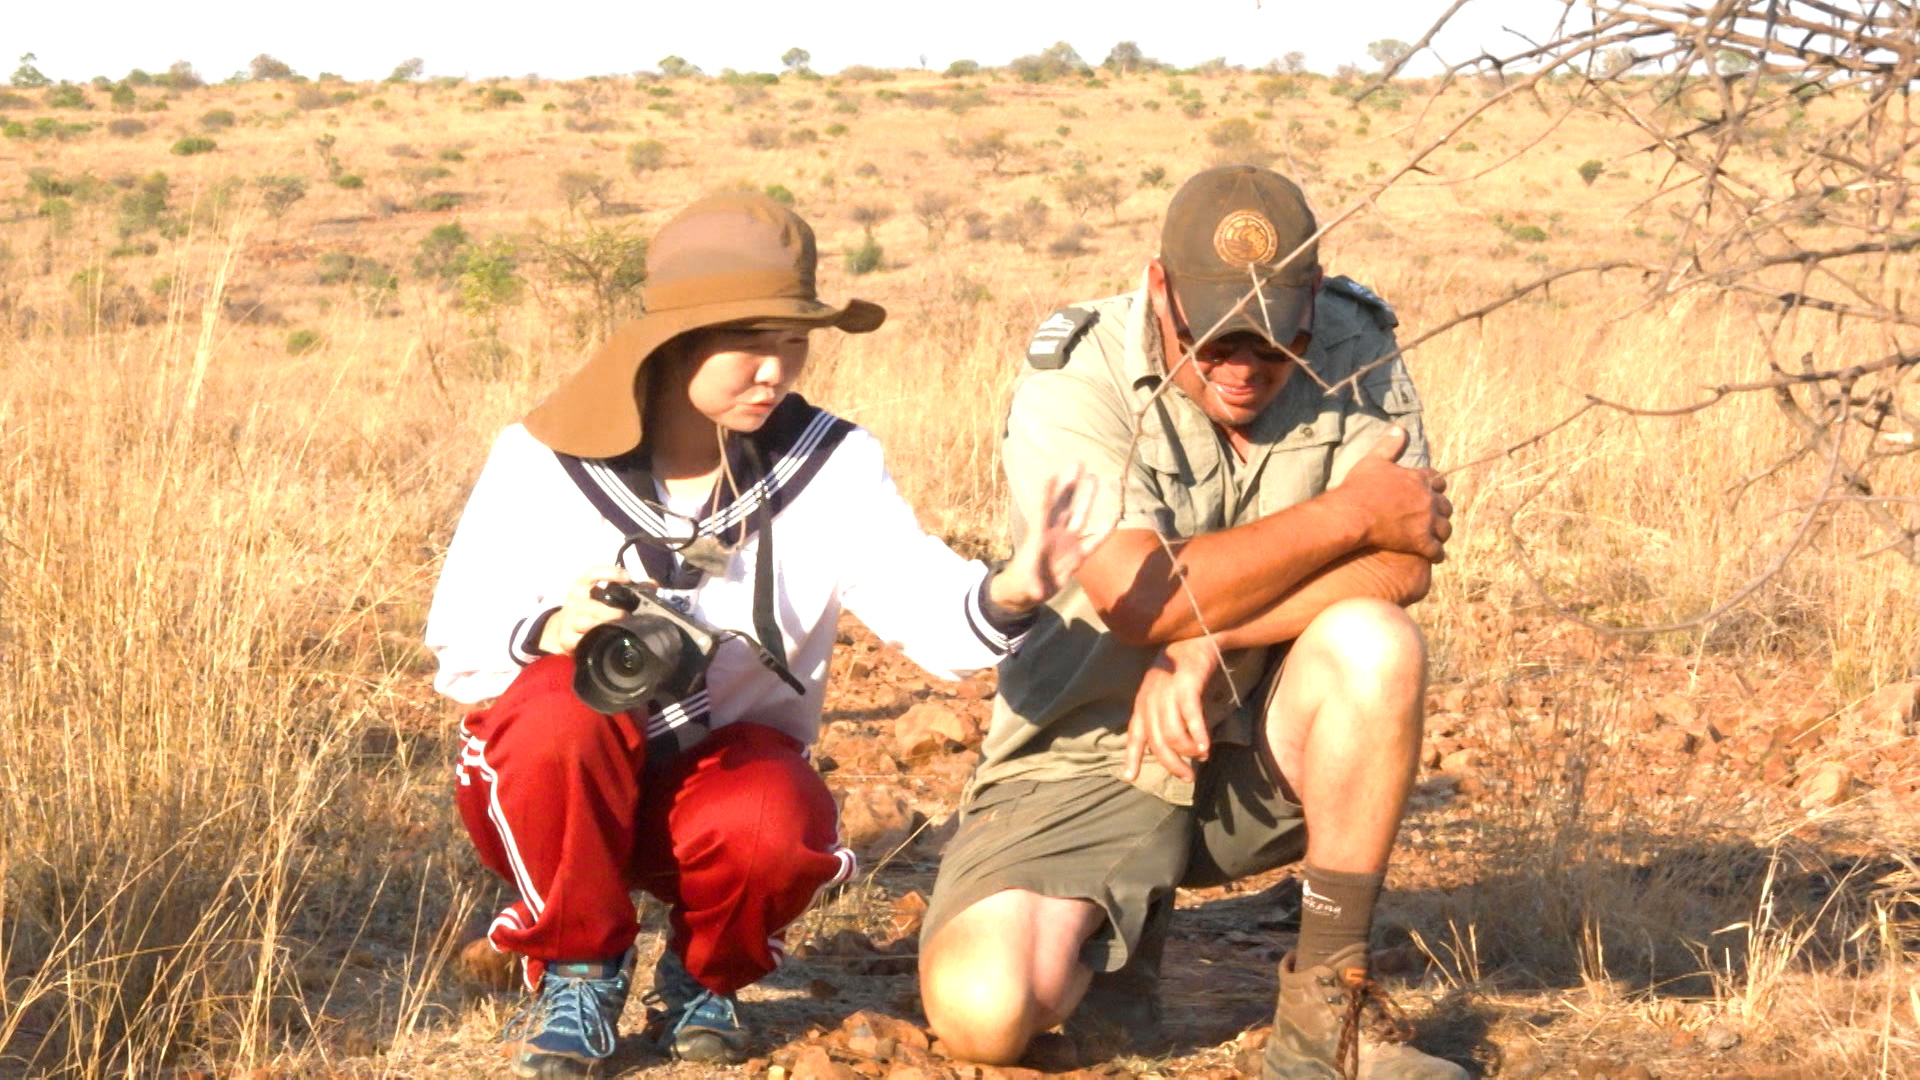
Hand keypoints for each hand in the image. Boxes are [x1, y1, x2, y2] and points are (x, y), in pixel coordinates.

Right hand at [537, 565, 636, 655]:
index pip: (593, 573)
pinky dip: (592, 640)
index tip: (627, 577)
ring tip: (618, 628)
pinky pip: (581, 641)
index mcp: (582, 585)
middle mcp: (574, 600)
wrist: (562, 627)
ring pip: (585, 623)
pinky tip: (603, 641)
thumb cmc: (587, 606)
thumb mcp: (600, 594)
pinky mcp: (567, 638)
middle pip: (591, 605)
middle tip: (625, 614)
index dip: (610, 573)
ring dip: (602, 626)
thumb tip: (653, 585)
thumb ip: (627, 588)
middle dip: (609, 610)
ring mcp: (569, 620)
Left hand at [988, 464, 1114, 612]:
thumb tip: (1038, 593)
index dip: (1047, 494)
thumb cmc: (1022, 584)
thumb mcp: (1026, 586)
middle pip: (1065, 505)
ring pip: (1080, 516)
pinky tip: (1114, 517)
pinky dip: (1104, 531)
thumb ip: (1033, 586)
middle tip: (1078, 462)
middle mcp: (1054, 535)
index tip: (1052, 475)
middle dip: (1071, 484)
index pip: (1043, 511)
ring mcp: (1067, 543)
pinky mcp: (1077, 556)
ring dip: (1087, 497)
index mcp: (1038, 537)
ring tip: (1094, 476)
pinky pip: (1093, 541)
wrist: (1027, 592)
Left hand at [1122, 638, 1220, 783]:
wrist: (1195, 637)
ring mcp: (1167, 692)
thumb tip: (1173, 748)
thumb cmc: (1181, 670)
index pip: (1135, 734)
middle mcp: (1151, 699)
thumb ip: (1163, 718)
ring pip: (1173, 734)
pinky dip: (1198, 735)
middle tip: (1187, 777)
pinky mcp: (1186, 685)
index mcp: (1143, 703)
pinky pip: (1190, 717)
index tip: (1129, 777)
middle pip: (1157, 742)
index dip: (1131, 757)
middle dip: (1172, 764)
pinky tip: (1206, 746)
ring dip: (1188, 751)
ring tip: (1202, 756)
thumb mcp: (1164, 694)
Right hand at [1332, 426, 1452, 561]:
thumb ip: (1389, 444)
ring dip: (1441, 532)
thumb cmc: (1360, 487)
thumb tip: (1400, 428)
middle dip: (1441, 510)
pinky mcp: (1420, 542)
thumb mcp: (1373, 461)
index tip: (1433, 490)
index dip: (1436, 486)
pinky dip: (1436, 553)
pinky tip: (1434, 556)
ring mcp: (1425, 522)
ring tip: (1436, 537)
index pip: (1437, 480)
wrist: (1353, 515)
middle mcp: (1427, 499)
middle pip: (1446, 505)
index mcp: (1418, 479)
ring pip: (1445, 528)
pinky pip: (1436, 550)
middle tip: (1435, 516)